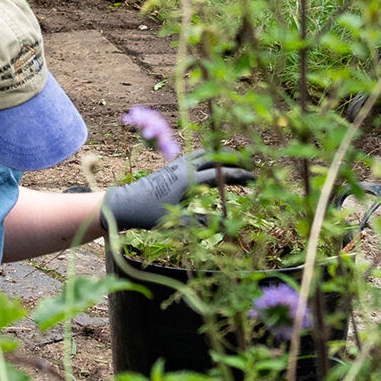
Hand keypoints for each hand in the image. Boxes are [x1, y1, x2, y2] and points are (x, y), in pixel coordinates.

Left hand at [100, 149, 253, 231]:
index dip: (239, 177)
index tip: (255, 179)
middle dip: (235, 162)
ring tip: (237, 161)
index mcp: (188, 180)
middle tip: (251, 167)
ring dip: (221, 156)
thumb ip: (201, 223)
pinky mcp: (172, 166)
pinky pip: (195, 156)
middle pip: (216, 159)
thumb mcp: (176, 222)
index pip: (220, 175)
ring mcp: (177, 165)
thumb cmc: (149, 215)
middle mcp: (184, 168)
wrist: (125, 204)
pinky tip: (213, 162)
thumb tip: (225, 227)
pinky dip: (208, 156)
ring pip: (205, 153)